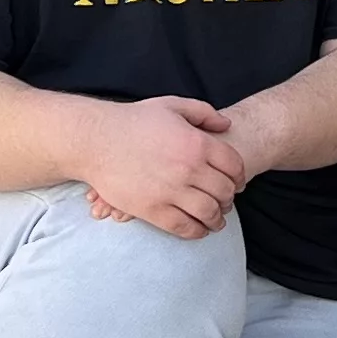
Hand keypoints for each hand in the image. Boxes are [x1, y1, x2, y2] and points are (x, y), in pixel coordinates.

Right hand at [77, 95, 243, 240]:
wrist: (96, 140)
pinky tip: (198, 229)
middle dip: (229, 198)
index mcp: (197, 143)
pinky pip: (184, 227)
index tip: (238, 183)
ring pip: (209, 213)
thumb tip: (226, 124)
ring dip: (217, 219)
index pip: (234, 166)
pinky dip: (197, 231)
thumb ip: (203, 113)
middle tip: (226, 202)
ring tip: (216, 220)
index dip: (240, 176)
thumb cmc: (133, 121)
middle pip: (225, 191)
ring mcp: (171, 191)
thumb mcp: (171, 106)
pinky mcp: (153, 209)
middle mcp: (189, 169)